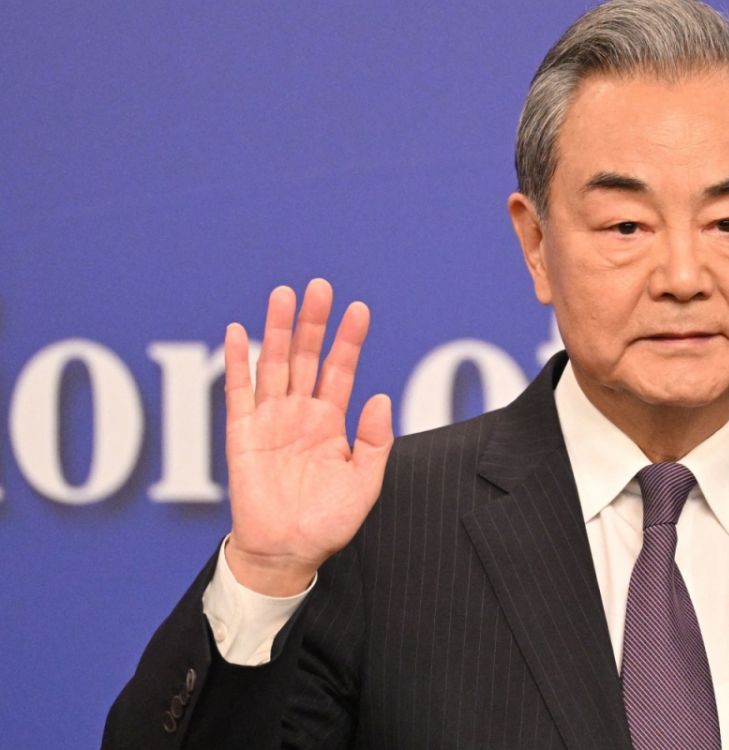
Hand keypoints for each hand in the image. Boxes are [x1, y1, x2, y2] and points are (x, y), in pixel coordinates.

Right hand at [223, 279, 393, 595]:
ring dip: (277, 330)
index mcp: (330, 422)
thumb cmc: (327, 522)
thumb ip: (373, 441)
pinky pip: (238, 391)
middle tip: (319, 287)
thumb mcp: (364, 482)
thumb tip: (380, 397)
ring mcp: (270, 420)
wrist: (288, 552)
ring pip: (274, 364)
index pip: (340, 369)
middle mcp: (300, 413)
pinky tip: (237, 331)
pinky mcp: (241, 434)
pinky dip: (237, 362)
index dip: (348, 340)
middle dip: (313, 322)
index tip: (359, 309)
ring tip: (284, 295)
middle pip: (306, 356)